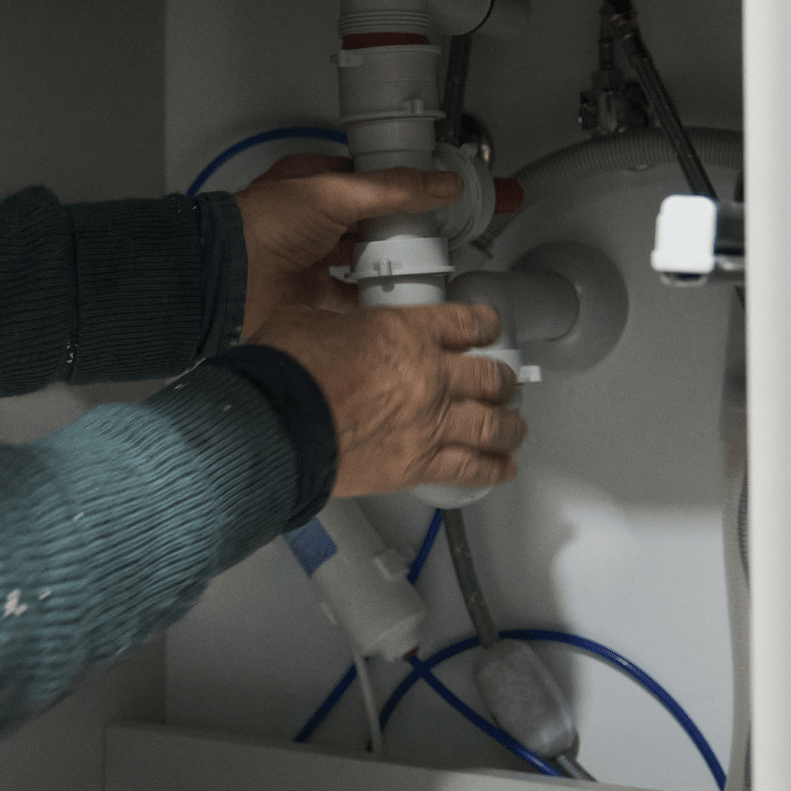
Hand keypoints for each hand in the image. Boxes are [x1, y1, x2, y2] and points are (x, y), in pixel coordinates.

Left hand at [231, 154, 461, 337]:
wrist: (227, 279)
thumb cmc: (264, 225)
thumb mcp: (335, 195)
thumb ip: (392, 190)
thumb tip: (443, 184)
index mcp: (311, 185)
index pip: (365, 180)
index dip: (398, 187)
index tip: (432, 195)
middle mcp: (311, 221)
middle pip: (366, 223)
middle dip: (397, 230)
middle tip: (434, 235)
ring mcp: (311, 260)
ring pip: (361, 261)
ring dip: (388, 265)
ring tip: (424, 267)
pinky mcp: (311, 296)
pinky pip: (351, 299)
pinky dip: (373, 300)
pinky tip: (397, 300)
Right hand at [252, 302, 525, 495]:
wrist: (275, 425)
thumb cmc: (285, 372)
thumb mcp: (311, 321)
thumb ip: (341, 323)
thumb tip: (339, 329)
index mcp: (406, 332)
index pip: (464, 323)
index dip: (484, 324)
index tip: (489, 328)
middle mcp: (430, 376)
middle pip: (489, 376)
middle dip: (501, 380)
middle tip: (504, 383)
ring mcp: (430, 423)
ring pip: (492, 424)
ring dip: (510, 425)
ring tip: (515, 427)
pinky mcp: (419, 465)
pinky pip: (471, 469)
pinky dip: (493, 469)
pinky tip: (504, 469)